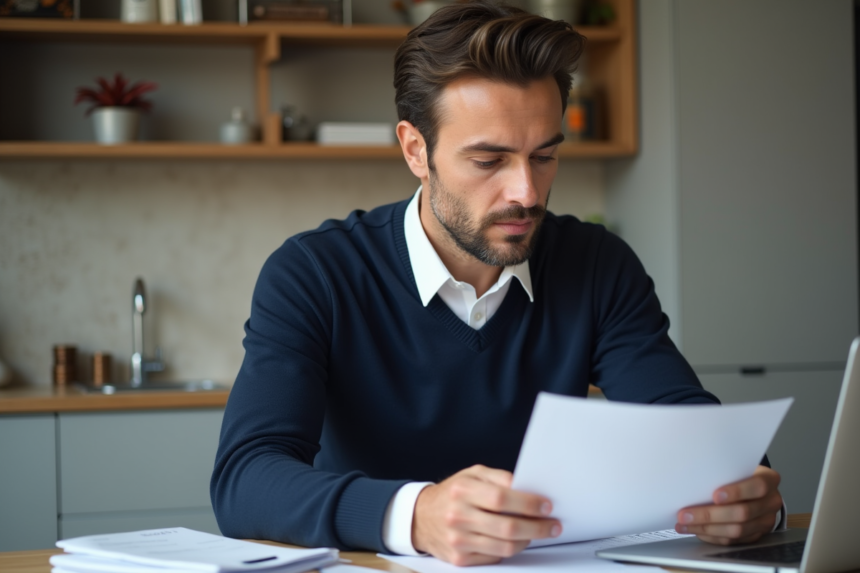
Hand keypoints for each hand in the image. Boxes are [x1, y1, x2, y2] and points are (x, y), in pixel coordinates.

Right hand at [412, 464, 561, 565]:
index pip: (501, 498)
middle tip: (553, 525)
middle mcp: (458, 516)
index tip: (546, 505)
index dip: (528, 503)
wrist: (420, 517)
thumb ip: (499, 478)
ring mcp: (458, 540)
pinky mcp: (460, 558)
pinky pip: (495, 558)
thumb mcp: (472, 474)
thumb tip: (528, 488)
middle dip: (537, 527)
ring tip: (538, 532)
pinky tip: (516, 540)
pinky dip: (510, 549)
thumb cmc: (453, 493)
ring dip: (528, 540)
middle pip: (507, 527)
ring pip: (505, 547)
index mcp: (462, 491)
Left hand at [676, 465, 782, 544]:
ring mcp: (765, 521)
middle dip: (710, 515)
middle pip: (743, 513)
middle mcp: (771, 502)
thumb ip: (723, 472)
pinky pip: (732, 541)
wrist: (753, 489)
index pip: (758, 486)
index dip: (737, 492)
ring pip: (736, 531)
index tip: (715, 495)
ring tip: (684, 524)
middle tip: (685, 514)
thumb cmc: (738, 474)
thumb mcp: (736, 467)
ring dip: (706, 528)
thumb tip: (692, 479)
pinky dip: (711, 536)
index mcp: (769, 480)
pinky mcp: (755, 536)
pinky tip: (695, 530)